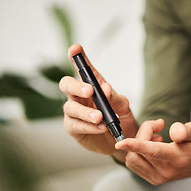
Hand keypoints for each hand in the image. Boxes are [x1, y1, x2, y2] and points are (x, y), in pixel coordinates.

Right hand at [59, 44, 137, 159]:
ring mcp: (74, 112)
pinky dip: (89, 126)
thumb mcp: (123, 106)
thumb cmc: (121, 118)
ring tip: (100, 117)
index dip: (77, 58)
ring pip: (70, 108)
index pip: (82, 69)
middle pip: (66, 85)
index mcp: (92, 85)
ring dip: (85, 112)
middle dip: (76, 86)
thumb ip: (114, 97)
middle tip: (90, 91)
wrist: (123, 140)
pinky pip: (76, 125)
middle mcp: (79, 96)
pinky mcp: (74, 128)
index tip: (75, 49)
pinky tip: (101, 127)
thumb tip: (105, 88)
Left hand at [115, 120, 190, 184]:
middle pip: (138, 152)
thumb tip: (174, 131)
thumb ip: (186, 130)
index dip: (135, 145)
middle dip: (142, 134)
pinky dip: (138, 152)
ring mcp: (159, 178)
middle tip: (157, 125)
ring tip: (156, 137)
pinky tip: (152, 146)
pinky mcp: (153, 179)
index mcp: (178, 159)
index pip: (153, 151)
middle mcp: (166, 171)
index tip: (120, 142)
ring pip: (133, 159)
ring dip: (138, 144)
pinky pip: (135, 164)